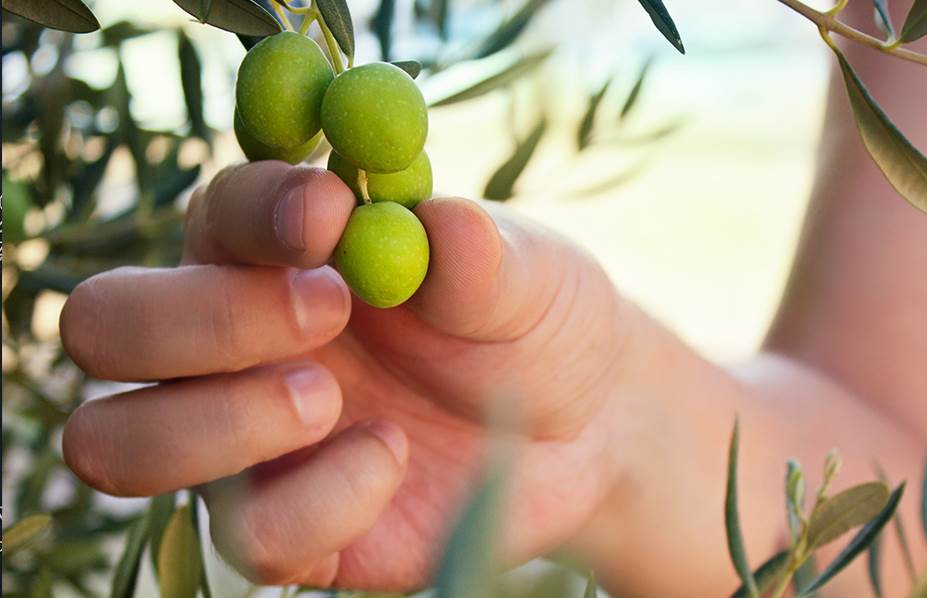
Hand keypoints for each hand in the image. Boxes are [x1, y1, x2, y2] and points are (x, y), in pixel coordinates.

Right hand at [59, 160, 637, 589]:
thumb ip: (484, 255)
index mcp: (281, 254)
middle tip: (326, 310)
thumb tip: (441, 226)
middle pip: (108, 324)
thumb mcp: (531, 278)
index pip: (212, 214)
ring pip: (116, 442)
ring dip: (220, 420)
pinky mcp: (285, 529)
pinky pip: (246, 536)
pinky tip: (391, 460)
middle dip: (201, 318)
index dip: (253, 209)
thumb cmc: (535, 325)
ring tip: (332, 399)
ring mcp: (245, 444)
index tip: (329, 211)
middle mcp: (235, 344)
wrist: (580, 429)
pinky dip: (319, 502)